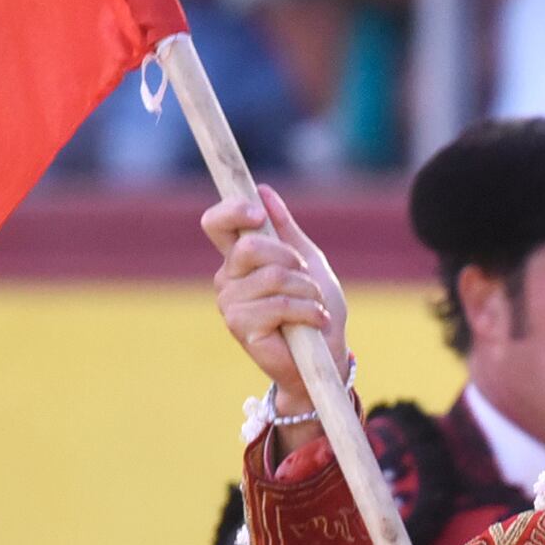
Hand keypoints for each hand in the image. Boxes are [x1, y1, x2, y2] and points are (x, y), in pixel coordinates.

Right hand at [203, 183, 351, 400]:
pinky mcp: (241, 328)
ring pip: (272, 276)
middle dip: (290, 258)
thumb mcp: (307, 260)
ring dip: (306, 290)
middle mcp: (227, 278)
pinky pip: (279, 304)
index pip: (216, 223)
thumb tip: (263, 190)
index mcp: (239, 258)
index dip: (231, 210)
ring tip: (314, 306)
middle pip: (249, 246)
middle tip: (306, 279)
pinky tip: (314, 322)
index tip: (256, 213)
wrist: (327, 354)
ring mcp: (231, 304)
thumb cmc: (316, 307)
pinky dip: (308, 311)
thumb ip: (285, 228)